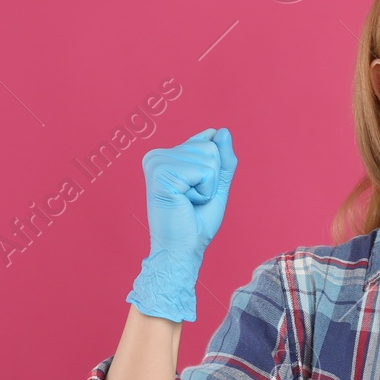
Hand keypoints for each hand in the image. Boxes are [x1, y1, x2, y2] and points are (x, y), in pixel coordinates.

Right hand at [126, 127, 237, 322]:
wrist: (182, 249)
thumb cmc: (196, 221)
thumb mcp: (217, 184)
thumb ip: (223, 157)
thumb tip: (222, 130)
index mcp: (167, 155)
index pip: (209, 140)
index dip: (214, 170)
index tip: (196, 189)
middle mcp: (157, 154)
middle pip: (211, 147)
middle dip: (212, 178)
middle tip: (192, 199)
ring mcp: (156, 161)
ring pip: (210, 156)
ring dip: (208, 186)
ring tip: (188, 201)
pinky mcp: (160, 173)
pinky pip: (205, 171)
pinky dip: (205, 191)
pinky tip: (185, 202)